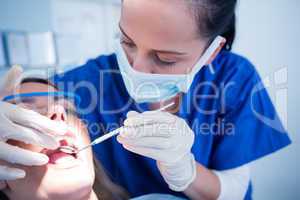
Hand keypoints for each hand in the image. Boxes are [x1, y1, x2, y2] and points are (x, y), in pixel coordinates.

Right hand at [0, 66, 66, 182]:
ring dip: (28, 157)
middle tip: (59, 144)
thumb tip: (18, 67)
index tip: (65, 130)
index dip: (49, 124)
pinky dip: (8, 172)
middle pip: (25, 133)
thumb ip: (5, 84)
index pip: (30, 118)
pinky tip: (21, 174)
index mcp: (3, 110)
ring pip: (10, 151)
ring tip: (44, 160)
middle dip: (44, 139)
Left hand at [117, 110, 195, 190]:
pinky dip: (138, 149)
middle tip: (122, 131)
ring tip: (122, 139)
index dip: (142, 119)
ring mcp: (175, 145)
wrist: (181, 153)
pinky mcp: (170, 157)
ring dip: (135, 140)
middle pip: (157, 129)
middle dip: (138, 130)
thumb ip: (145, 118)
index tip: (127, 121)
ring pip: (153, 142)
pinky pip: (152, 153)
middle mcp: (178, 132)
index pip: (158, 117)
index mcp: (175, 120)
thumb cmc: (167, 135)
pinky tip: (128, 145)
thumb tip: (130, 114)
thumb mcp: (160, 124)